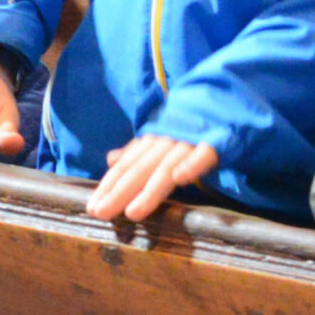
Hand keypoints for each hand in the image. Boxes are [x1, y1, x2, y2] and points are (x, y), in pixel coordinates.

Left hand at [85, 134, 218, 221]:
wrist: (223, 101)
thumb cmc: (188, 127)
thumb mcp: (160, 137)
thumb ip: (137, 152)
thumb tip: (110, 159)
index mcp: (152, 141)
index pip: (126, 166)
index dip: (108, 186)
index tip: (92, 208)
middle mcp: (165, 141)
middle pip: (140, 169)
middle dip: (119, 192)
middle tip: (101, 213)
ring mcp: (189, 141)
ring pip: (166, 167)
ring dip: (150, 189)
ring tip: (132, 212)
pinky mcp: (215, 142)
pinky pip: (203, 155)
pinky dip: (192, 165)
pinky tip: (180, 179)